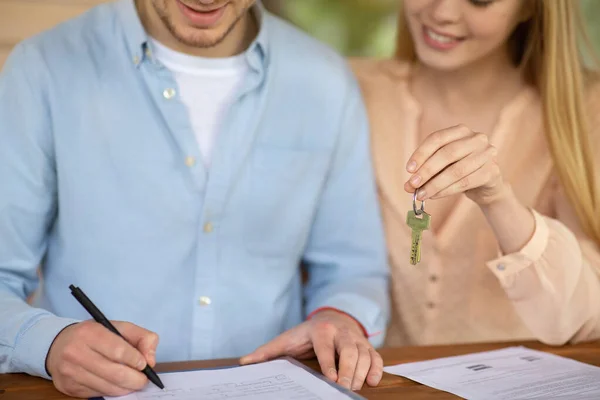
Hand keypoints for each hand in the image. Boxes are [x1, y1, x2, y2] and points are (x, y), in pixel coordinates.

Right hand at [46, 320, 158, 397]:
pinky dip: (112, 391)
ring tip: (133, 383)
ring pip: (107, 387)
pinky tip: (116, 385)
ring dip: (125, 388)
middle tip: (144, 380)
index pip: (118, 351)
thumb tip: (150, 360)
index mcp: (90, 333)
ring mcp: (70, 371)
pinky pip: (97, 393)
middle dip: (135, 380)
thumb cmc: (95, 335)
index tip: (144, 364)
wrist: (58, 345)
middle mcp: (76, 352)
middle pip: (114, 373)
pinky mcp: (68, 387)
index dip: (135, 360)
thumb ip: (142, 337)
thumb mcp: (119, 327)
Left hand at [239, 310, 382, 390]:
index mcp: (321, 330)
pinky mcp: (367, 345)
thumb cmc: (306, 334)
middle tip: (345, 388)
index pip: (326, 347)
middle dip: (349, 370)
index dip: (329, 363)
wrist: (332, 317)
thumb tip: (244, 362)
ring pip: (365, 353)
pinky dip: (377, 369)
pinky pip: (376, 357)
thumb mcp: (287, 339)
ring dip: (363, 372)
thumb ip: (267, 351)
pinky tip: (373, 382)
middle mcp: (341, 332)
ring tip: (356, 388)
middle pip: (350, 350)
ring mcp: (356, 339)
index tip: (331, 378)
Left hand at [405, 125, 504, 204]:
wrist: (485, 185)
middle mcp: (476, 138)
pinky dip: (447, 191)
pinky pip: (465, 182)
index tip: (409, 170)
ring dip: (435, 184)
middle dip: (427, 170)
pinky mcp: (492, 172)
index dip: (421, 154)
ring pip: (456, 170)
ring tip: (421, 194)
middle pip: (447, 153)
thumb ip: (425, 172)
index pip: (437, 138)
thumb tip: (408, 186)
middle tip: (412, 184)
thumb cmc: (458, 171)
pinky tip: (435, 195)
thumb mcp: (441, 167)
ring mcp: (487, 154)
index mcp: (461, 131)